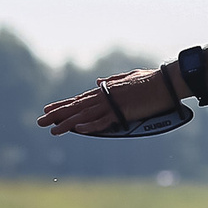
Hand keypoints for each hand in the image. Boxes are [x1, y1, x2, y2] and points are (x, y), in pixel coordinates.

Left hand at [38, 65, 179, 135]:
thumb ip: (112, 81)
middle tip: (40, 121)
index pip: (79, 99)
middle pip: (76, 107)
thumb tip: (98, 81)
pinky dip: (92, 125)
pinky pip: (104, 120)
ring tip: (52, 130)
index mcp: (106, 90)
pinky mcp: (124, 112)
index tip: (48, 110)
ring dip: (68, 123)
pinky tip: (78, 129)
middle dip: (57, 114)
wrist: (166, 82)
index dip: (62, 105)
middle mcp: (105, 96)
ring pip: (85, 115)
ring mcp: (113, 104)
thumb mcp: (128, 78)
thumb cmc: (150, 80)